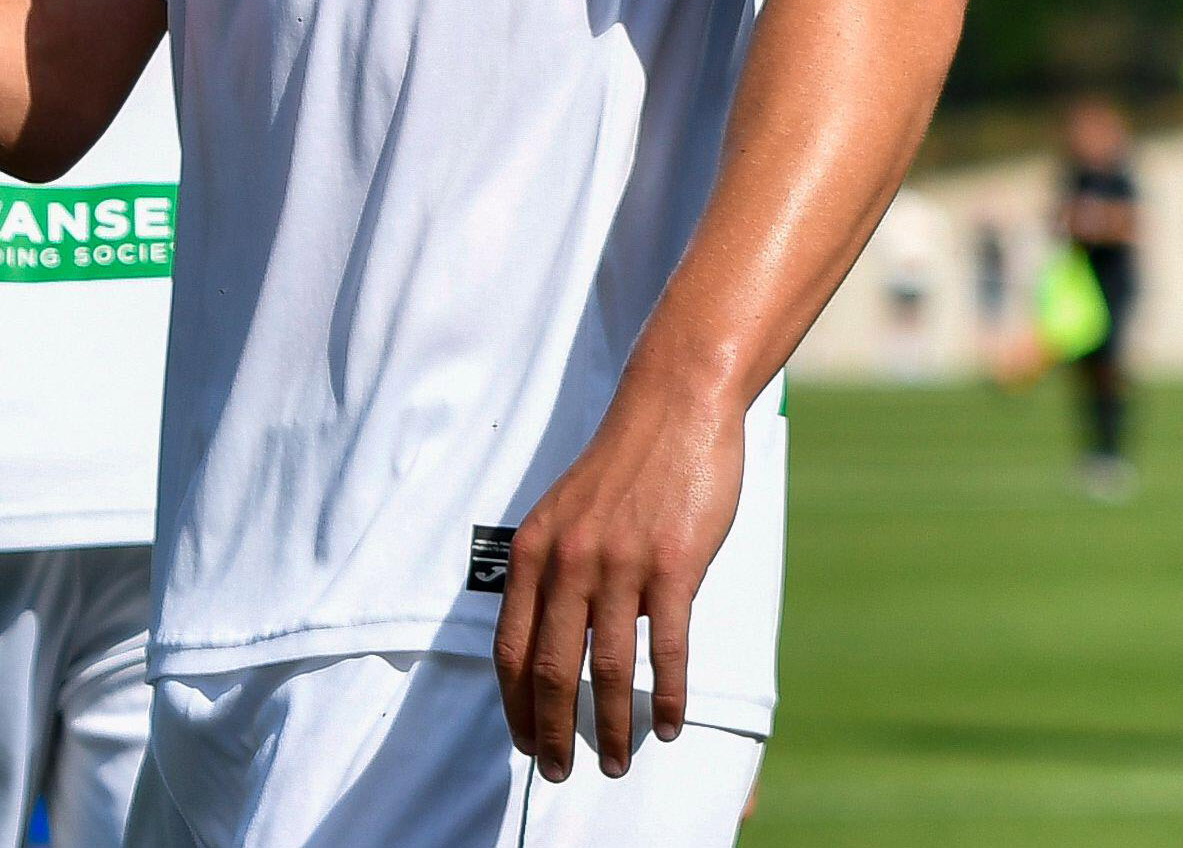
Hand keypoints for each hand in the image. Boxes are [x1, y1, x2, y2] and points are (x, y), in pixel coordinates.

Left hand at [491, 376, 746, 780]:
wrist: (671, 410)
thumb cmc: (622, 470)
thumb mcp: (565, 516)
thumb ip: (556, 572)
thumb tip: (559, 640)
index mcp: (531, 552)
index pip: (509, 647)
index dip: (514, 703)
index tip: (525, 742)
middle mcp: (566, 561)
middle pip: (548, 668)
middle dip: (551, 729)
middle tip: (561, 772)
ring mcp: (619, 564)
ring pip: (606, 669)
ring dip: (610, 726)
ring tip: (615, 761)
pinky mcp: (674, 565)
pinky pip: (666, 648)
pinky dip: (668, 697)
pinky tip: (670, 727)